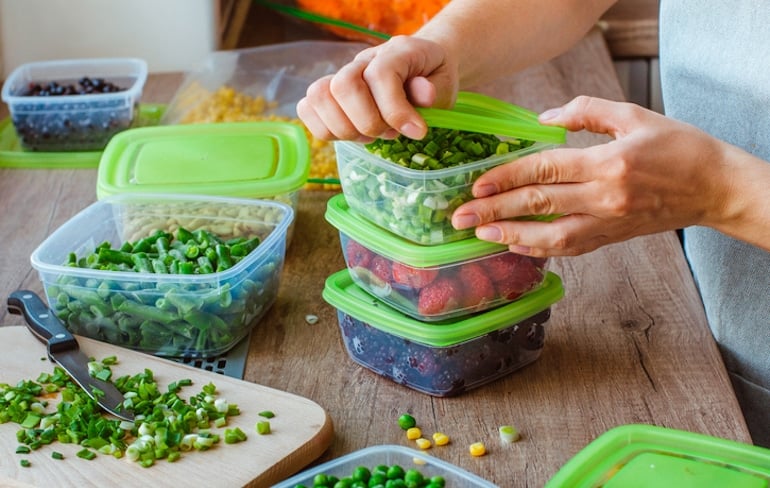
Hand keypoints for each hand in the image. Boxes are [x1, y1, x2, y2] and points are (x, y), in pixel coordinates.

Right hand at [296, 35, 458, 141]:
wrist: (422, 66)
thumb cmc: (433, 78)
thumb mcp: (445, 84)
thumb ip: (435, 90)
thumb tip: (424, 96)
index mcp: (396, 52)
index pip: (380, 75)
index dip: (395, 110)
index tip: (416, 132)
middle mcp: (363, 60)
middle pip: (343, 85)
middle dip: (367, 122)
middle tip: (390, 133)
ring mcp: (342, 75)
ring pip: (319, 96)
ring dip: (345, 128)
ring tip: (371, 136)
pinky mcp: (329, 93)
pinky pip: (307, 108)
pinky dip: (325, 129)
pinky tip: (352, 135)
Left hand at [451, 96, 734, 255]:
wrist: (714, 187)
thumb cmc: (677, 146)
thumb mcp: (633, 115)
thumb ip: (585, 112)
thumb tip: (541, 120)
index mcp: (608, 163)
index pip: (545, 170)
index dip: (506, 177)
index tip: (476, 185)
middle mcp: (605, 198)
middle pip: (539, 204)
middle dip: (494, 211)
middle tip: (460, 216)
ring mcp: (608, 223)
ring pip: (550, 236)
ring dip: (510, 236)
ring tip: (480, 235)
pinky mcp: (611, 239)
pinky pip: (568, 248)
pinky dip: (538, 249)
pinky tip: (514, 245)